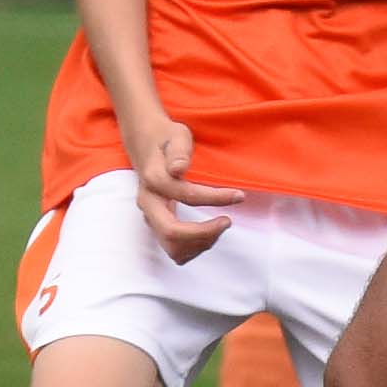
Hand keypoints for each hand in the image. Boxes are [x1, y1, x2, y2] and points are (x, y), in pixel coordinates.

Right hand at [131, 118, 242, 262]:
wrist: (147, 146)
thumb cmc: (167, 139)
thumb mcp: (176, 135)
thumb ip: (179, 151)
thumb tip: (178, 169)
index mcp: (154, 179)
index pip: (187, 196)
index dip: (216, 199)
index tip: (239, 196)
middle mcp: (148, 203)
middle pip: (172, 233)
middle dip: (204, 233)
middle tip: (227, 221)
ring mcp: (150, 217)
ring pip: (173, 248)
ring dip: (201, 243)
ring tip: (220, 225)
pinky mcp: (156, 226)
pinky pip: (174, 250)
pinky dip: (195, 248)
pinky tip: (209, 232)